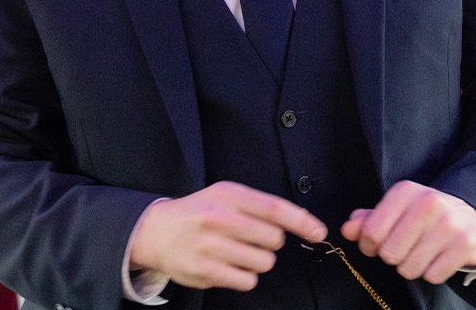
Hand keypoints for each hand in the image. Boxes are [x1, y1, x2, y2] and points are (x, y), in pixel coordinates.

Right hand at [130, 180, 327, 290]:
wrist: (157, 231)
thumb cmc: (199, 212)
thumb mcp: (224, 196)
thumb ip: (259, 206)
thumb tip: (303, 223)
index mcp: (227, 194)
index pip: (273, 208)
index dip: (300, 221)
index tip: (318, 231)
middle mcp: (219, 217)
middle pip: (273, 239)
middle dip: (271, 241)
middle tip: (252, 237)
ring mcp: (211, 246)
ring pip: (263, 262)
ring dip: (258, 260)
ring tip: (238, 251)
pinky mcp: (205, 271)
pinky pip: (247, 281)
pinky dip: (244, 276)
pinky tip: (229, 265)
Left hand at [341, 181, 475, 284]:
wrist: (471, 218)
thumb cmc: (425, 215)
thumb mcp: (396, 210)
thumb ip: (369, 220)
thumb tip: (347, 230)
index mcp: (405, 191)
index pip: (372, 231)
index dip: (368, 246)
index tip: (374, 247)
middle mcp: (427, 202)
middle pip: (390, 253)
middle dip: (392, 258)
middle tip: (402, 250)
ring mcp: (448, 222)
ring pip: (410, 267)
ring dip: (411, 268)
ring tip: (420, 254)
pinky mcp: (465, 243)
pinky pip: (433, 275)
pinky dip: (431, 273)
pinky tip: (436, 259)